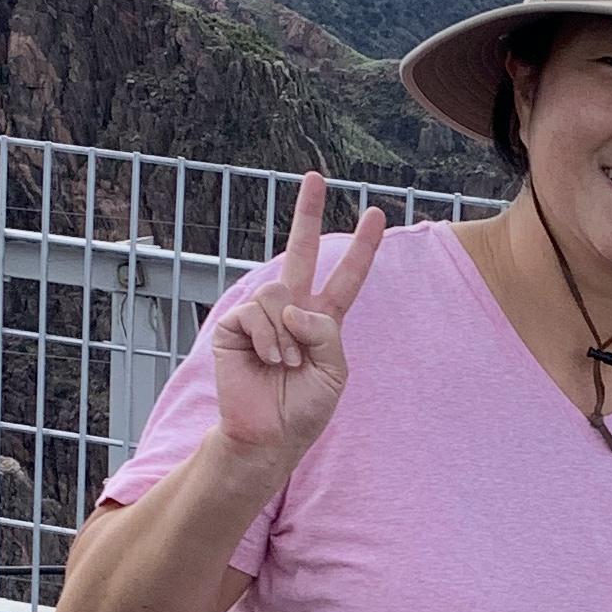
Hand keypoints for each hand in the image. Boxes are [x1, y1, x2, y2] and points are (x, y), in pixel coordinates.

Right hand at [211, 174, 384, 475]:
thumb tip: (293, 307)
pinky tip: (267, 361)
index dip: (362, 248)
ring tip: (285, 365)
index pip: (345, 277)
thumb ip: (325, 332)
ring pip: (278, 293)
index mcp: (321, 320)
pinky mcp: (234, 325)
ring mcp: (260, 315)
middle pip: (300, 251)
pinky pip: (256, 313)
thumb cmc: (304, 408)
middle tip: (315, 176)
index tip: (377, 215)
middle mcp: (290, 310)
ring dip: (287, 335)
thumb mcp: (333, 370)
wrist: (269, 435)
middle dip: (306, 212)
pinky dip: (268, 340)